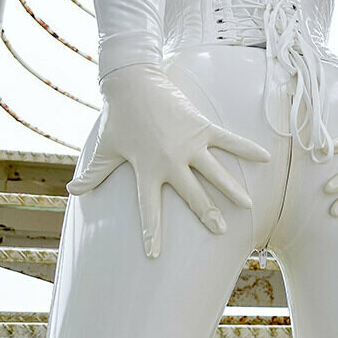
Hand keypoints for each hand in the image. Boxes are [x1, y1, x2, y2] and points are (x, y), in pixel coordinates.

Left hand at [67, 64, 269, 257]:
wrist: (133, 82)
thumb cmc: (119, 117)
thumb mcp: (106, 148)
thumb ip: (93, 173)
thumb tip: (72, 191)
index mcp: (147, 169)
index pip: (149, 208)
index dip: (151, 233)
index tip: (154, 254)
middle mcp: (170, 160)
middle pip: (193, 193)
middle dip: (208, 214)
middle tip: (221, 230)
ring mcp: (189, 143)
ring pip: (215, 172)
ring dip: (232, 189)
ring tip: (247, 205)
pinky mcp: (202, 127)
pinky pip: (228, 140)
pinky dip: (247, 148)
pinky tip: (265, 158)